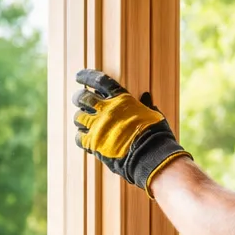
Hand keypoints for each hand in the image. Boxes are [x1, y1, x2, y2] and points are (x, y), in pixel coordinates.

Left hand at [72, 69, 189, 194]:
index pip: (100, 81)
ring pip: (78, 117)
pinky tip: (84, 138)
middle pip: (83, 97)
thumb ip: (145, 106)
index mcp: (122, 99)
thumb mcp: (153, 115)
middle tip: (78, 100)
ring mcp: (98, 127)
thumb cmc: (156, 135)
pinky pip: (78, 137)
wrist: (151, 157)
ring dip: (79, 118)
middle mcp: (107, 110)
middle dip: (79, 98)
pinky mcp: (93, 144)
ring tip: (82, 121)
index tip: (78, 77)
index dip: (87, 77)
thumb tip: (146, 96)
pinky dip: (80, 136)